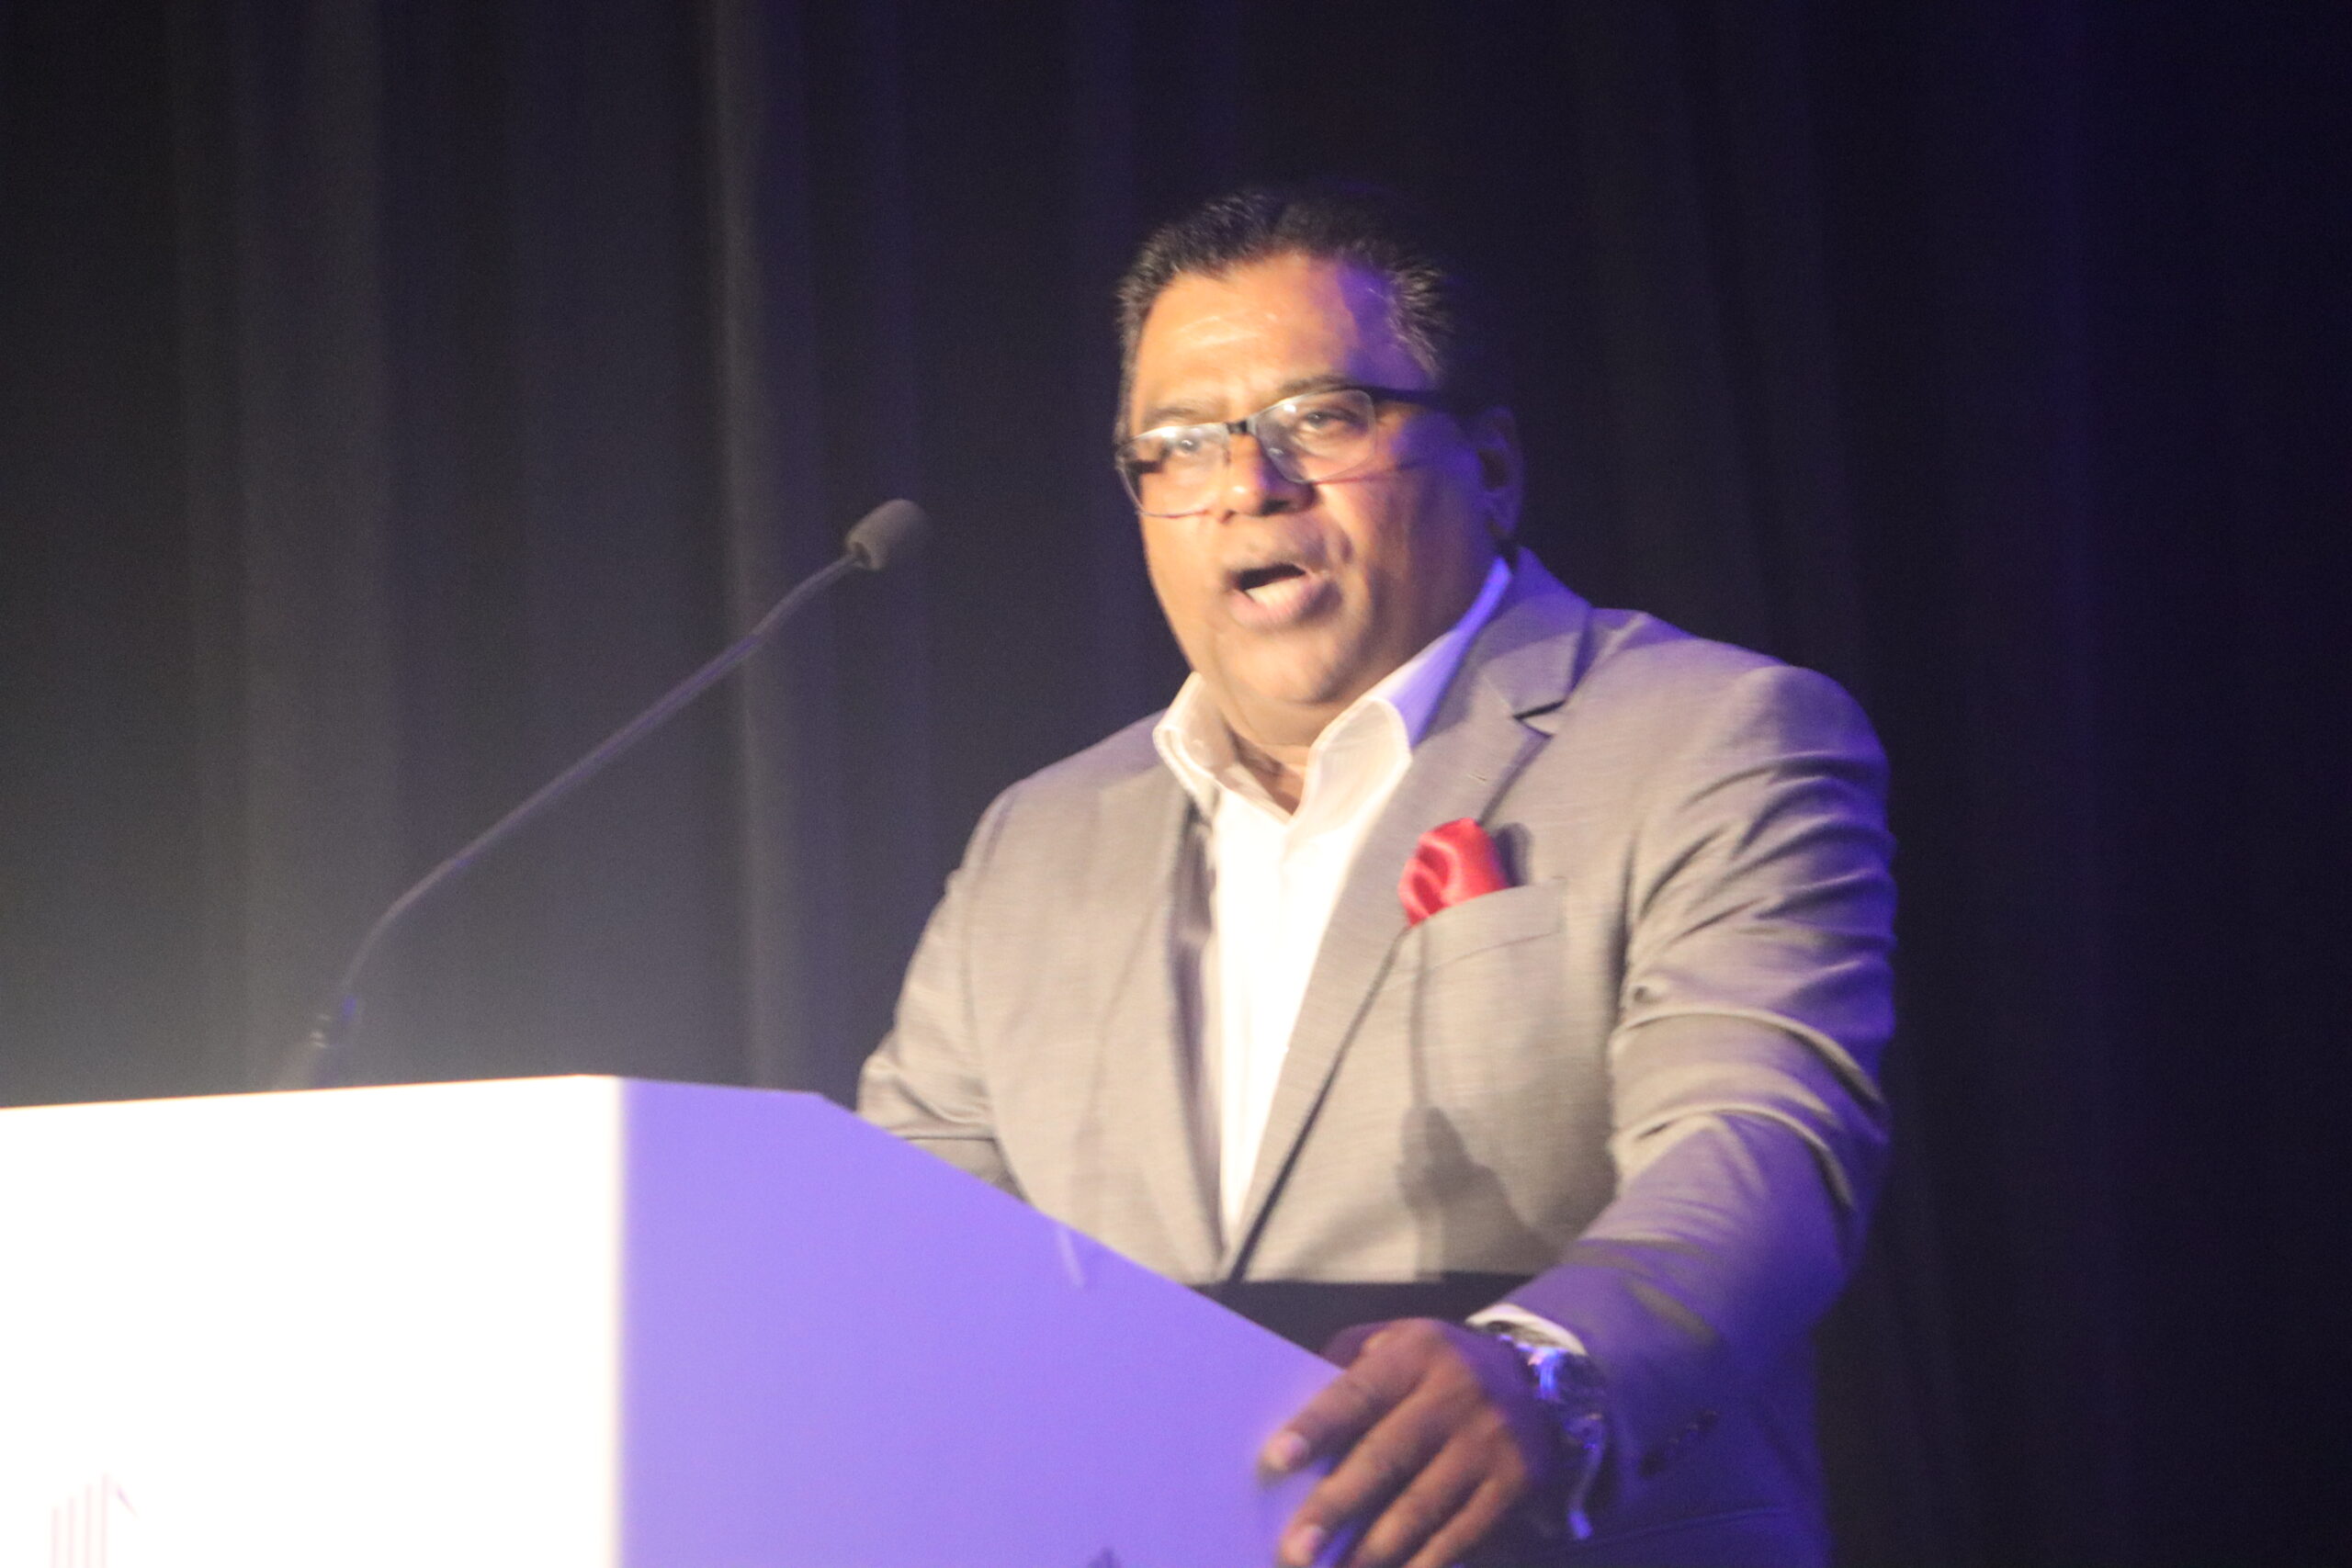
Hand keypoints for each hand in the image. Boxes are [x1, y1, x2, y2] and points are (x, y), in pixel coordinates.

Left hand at [1260, 1318, 1560, 1567]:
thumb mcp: (1397, 1340)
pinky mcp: (1514, 1483)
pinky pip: (1462, 1533)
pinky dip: (1425, 1562)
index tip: (1276, 1460)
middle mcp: (1456, 1394)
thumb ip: (1348, 1366)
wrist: (1539, 1382)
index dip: (1316, 1427)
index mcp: (1417, 1352)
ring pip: (1422, 1506)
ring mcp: (1488, 1442)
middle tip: (1294, 1549)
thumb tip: (1292, 1419)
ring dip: (1372, 1550)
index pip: (1358, 1392)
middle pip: (1386, 1456)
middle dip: (1335, 1506)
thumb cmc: (1439, 1366)